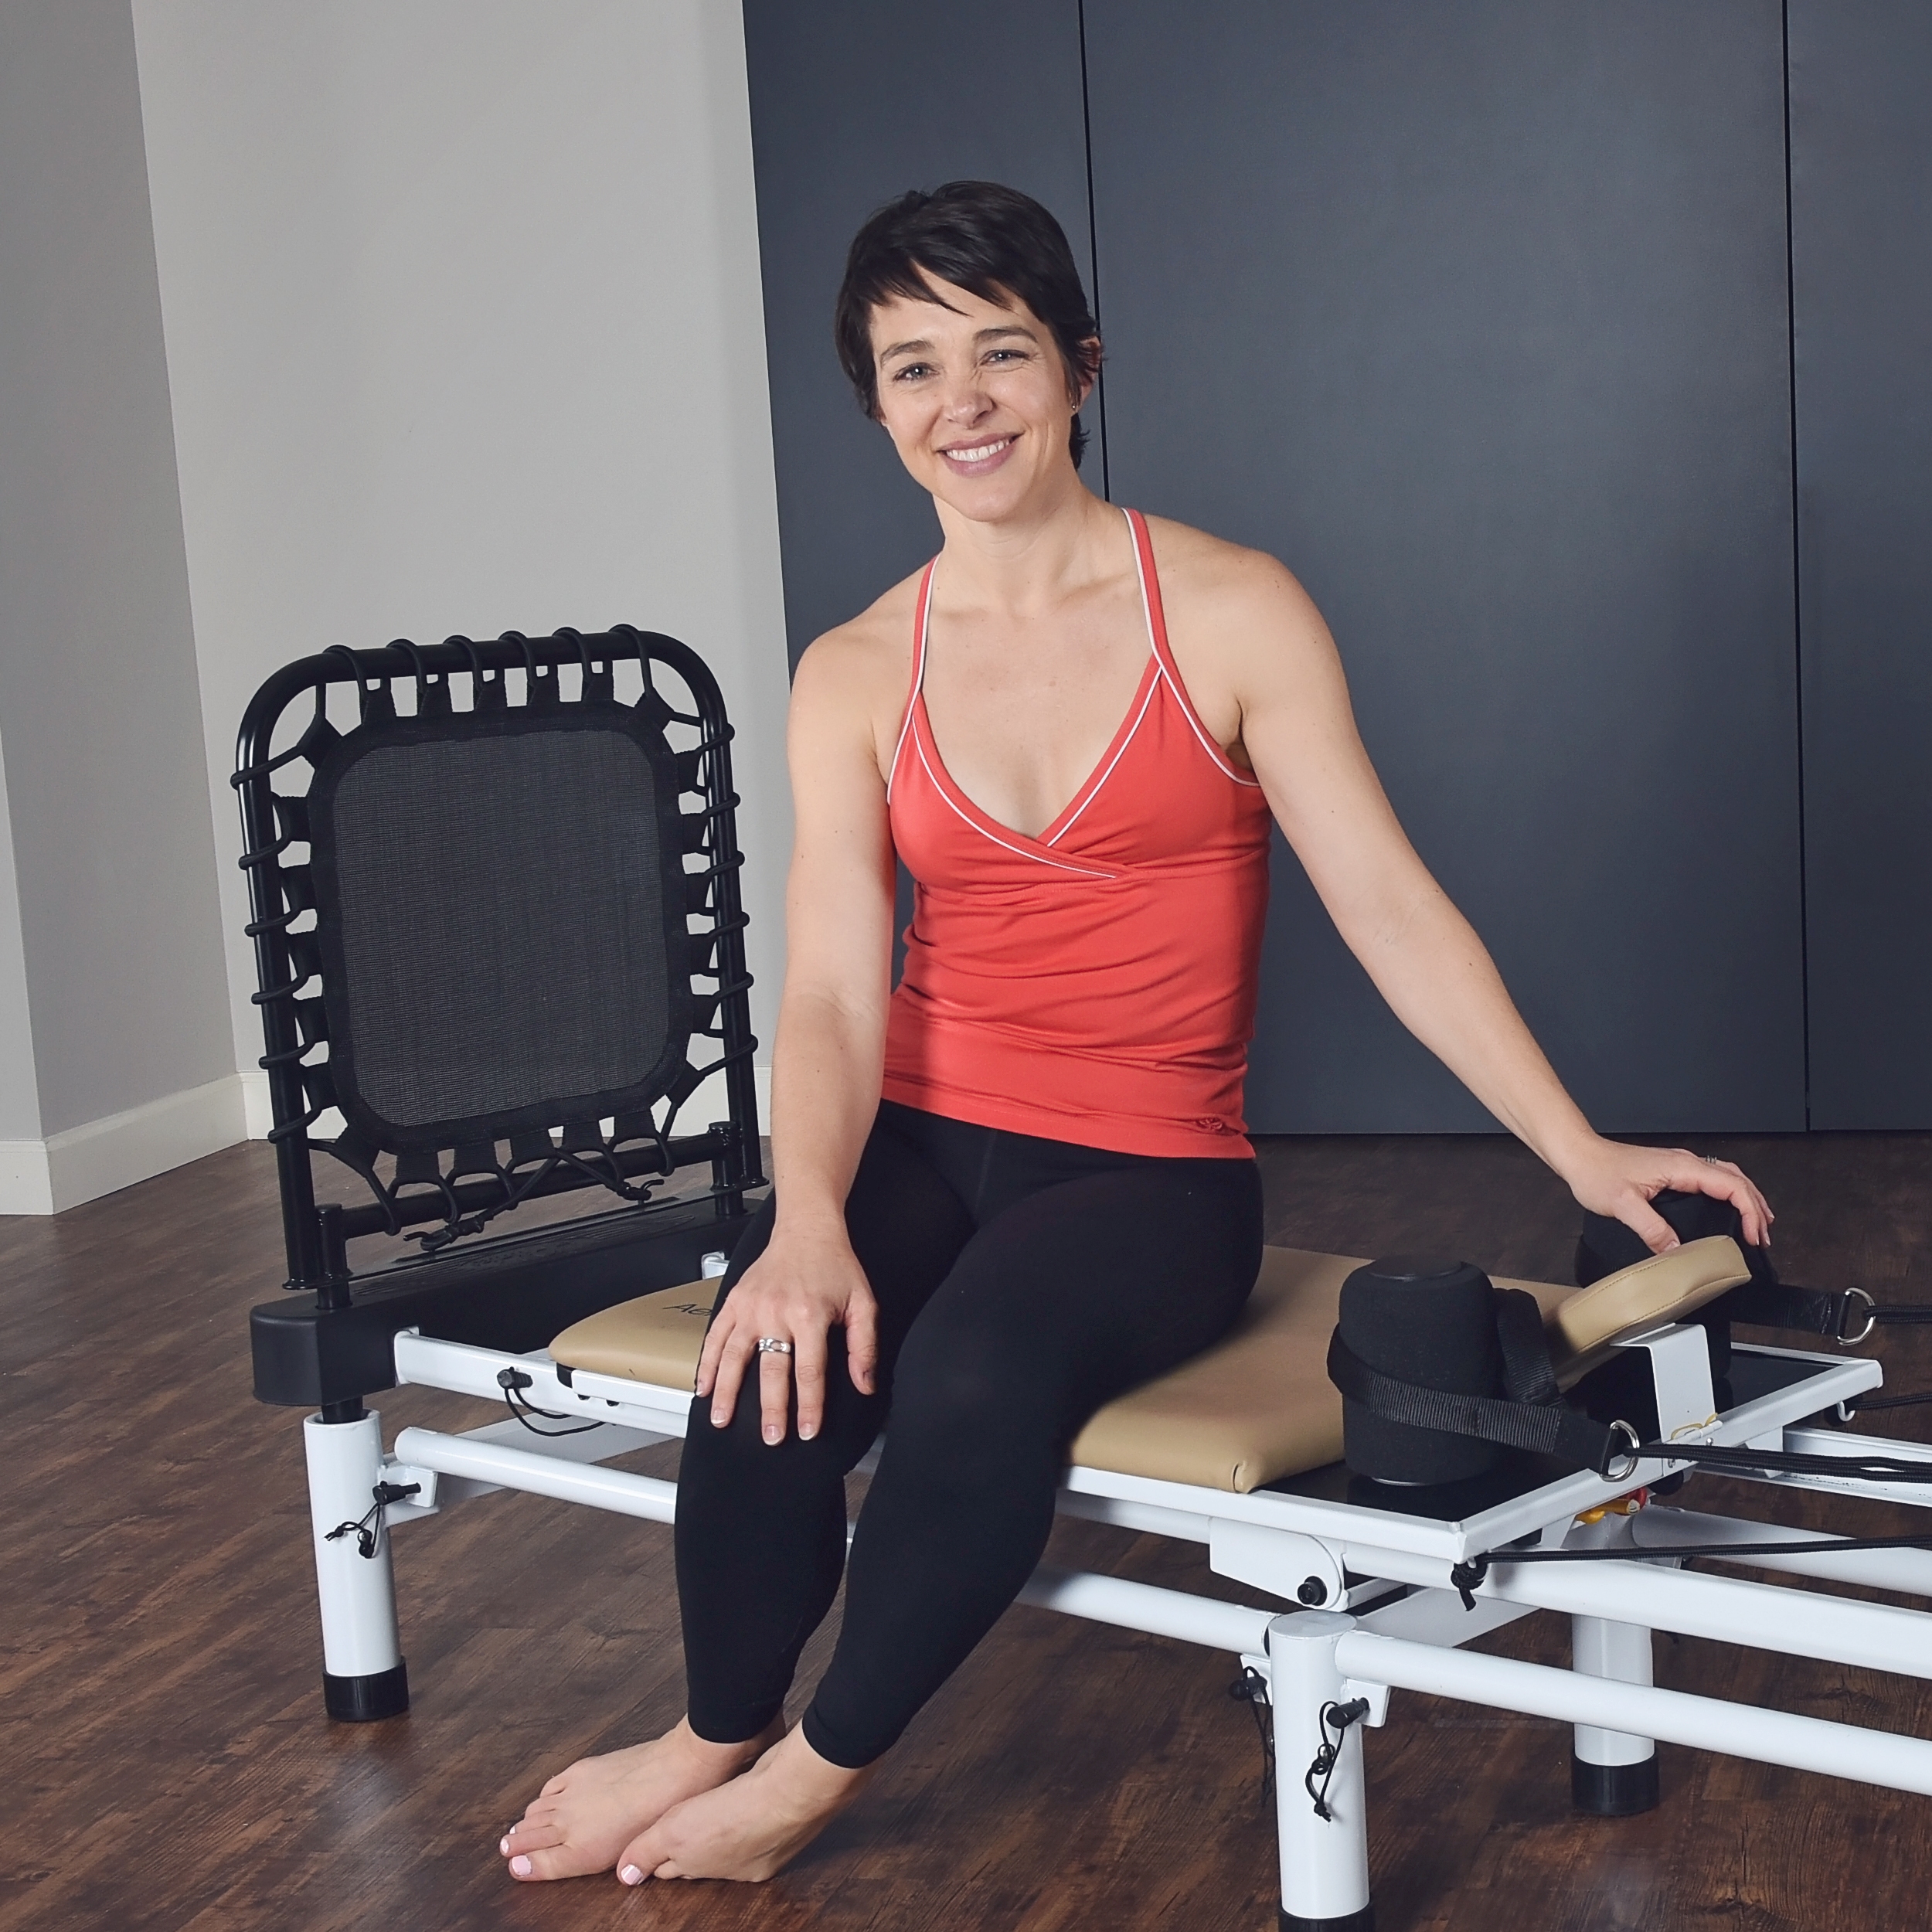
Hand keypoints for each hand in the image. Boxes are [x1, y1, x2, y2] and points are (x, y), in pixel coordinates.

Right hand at [694, 1221, 878, 1444]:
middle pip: (771, 1370)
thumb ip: (863, 1346)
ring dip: (727, 1391)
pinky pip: (716, 1336)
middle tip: (770, 1436)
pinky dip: (707, 1362)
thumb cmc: (835, 1265)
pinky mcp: (735, 1301)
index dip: (809, 1405)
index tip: (807, 1430)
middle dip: (771, 1409)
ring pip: (734, 1356)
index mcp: (810, 1314)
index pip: (809, 1371)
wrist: (807, 1229)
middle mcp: (777, 1311)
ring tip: (722, 1419)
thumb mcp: (863, 1302)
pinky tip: (703, 1385)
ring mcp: (751, 1306)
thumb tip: (864, 1384)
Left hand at [1563, 1137, 1772, 1255]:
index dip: (1750, 1211)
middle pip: (1737, 1181)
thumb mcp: (1623, 1205)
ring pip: (1728, 1178)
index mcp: (1682, 1167)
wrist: (1579, 1154)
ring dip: (1747, 1199)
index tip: (1754, 1236)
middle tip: (1763, 1238)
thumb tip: (1678, 1252)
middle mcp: (1686, 1163)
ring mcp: (1680, 1165)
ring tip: (1757, 1225)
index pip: (1732, 1186)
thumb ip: (1652, 1229)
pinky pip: (1713, 1180)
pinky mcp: (1673, 1171)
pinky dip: (1730, 1194)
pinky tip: (1729, 1208)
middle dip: (1757, 1208)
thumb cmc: (1597, 1172)